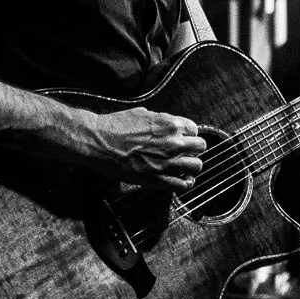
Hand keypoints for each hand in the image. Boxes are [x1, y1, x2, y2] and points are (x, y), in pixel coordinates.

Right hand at [91, 107, 208, 191]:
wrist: (98, 142)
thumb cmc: (115, 126)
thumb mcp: (143, 113)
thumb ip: (161, 120)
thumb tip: (168, 124)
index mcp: (170, 124)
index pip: (194, 129)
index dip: (188, 134)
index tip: (183, 139)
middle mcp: (173, 142)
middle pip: (200, 146)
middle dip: (193, 149)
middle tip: (185, 152)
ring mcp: (167, 162)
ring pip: (197, 166)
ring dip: (192, 166)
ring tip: (185, 167)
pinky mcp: (158, 178)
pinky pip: (183, 185)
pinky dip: (185, 184)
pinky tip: (182, 181)